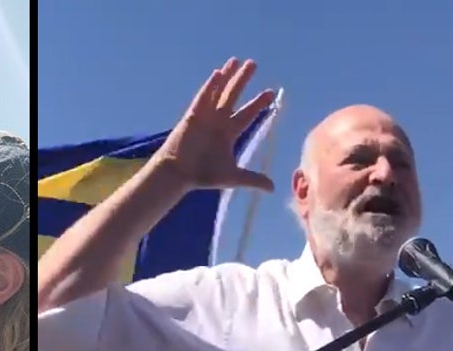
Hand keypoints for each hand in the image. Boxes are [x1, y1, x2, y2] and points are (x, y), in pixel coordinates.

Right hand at [153, 57, 276, 191]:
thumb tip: (273, 188)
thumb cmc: (203, 175)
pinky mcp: (193, 115)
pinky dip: (211, 86)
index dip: (258, 103)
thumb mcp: (233, 176)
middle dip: (243, 81)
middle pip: (234, 96)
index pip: (247, 114)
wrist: (179, 174)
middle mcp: (218, 121)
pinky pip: (203, 97)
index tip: (271, 92)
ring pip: (219, 92)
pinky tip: (219, 73)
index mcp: (228, 133)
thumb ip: (252, 178)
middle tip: (253, 64)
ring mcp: (206, 117)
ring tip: (236, 61)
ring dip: (228, 77)